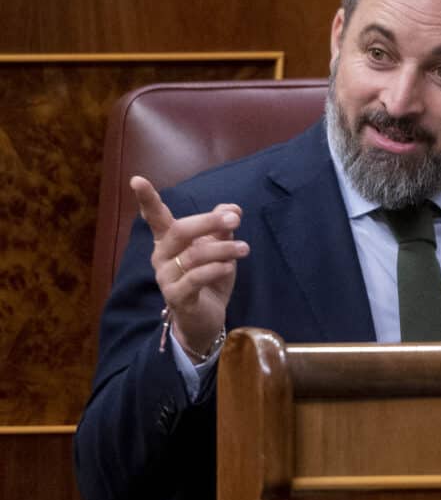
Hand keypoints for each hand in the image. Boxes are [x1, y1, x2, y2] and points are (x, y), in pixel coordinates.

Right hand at [131, 176, 248, 361]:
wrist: (206, 319)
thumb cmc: (209, 279)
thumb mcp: (219, 249)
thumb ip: (222, 228)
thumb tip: (232, 208)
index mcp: (169, 241)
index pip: (155, 217)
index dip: (147, 199)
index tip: (137, 180)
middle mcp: (162, 256)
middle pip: (180, 230)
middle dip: (208, 221)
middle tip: (236, 218)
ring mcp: (167, 277)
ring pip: (193, 255)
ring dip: (223, 248)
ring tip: (244, 248)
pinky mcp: (177, 297)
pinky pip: (196, 278)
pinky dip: (216, 269)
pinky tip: (229, 266)